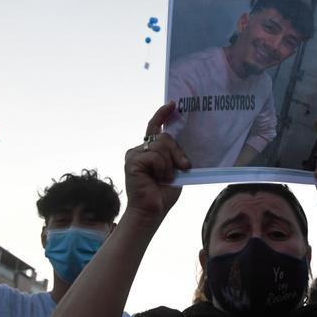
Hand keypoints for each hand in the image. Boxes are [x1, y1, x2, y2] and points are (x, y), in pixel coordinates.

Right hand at [122, 103, 190, 229]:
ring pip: (161, 145)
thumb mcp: (175, 169)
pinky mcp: (132, 160)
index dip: (163, 114)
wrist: (152, 211)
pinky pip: (155, 156)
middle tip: (184, 166)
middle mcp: (140, 149)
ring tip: (166, 177)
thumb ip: (174, 153)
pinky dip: (162, 167)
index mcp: (150, 150)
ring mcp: (134, 154)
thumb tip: (182, 138)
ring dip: (170, 163)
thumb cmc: (163, 192)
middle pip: (164, 137)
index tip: (173, 104)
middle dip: (178, 152)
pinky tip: (159, 178)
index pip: (155, 126)